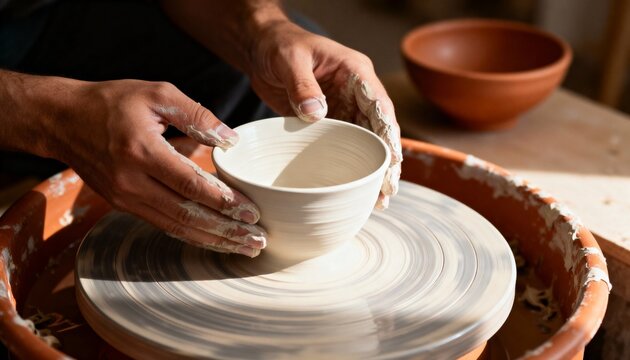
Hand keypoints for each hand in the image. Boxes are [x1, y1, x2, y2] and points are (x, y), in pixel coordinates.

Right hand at [50, 79, 267, 256]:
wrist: (63, 120)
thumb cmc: (112, 102)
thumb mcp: (157, 94)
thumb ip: (197, 114)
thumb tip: (231, 140)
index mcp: (142, 151)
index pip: (191, 184)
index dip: (223, 201)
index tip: (251, 212)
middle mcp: (132, 182)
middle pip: (187, 214)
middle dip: (225, 230)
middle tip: (256, 240)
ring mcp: (125, 198)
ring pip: (176, 226)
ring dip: (212, 240)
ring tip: (243, 247)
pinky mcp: (123, 204)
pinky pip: (162, 224)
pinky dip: (190, 235)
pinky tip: (213, 240)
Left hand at [247, 21, 402, 208]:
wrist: (262, 50)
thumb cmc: (280, 45)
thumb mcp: (290, 59)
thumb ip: (303, 84)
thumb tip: (316, 113)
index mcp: (355, 72)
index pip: (379, 103)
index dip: (388, 131)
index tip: (393, 157)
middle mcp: (356, 92)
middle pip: (379, 129)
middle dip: (387, 160)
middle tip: (388, 189)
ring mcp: (344, 109)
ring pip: (366, 142)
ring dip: (374, 168)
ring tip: (380, 198)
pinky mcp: (329, 122)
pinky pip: (345, 145)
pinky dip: (353, 165)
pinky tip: (357, 187)